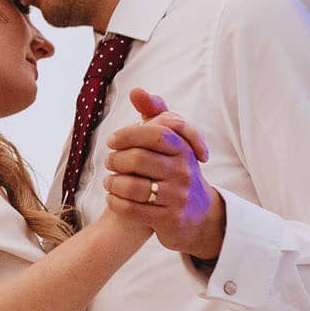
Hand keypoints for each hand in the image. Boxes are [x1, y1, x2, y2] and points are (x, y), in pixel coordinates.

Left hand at [103, 89, 225, 260]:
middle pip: (138, 159)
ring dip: (112, 183)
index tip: (113, 141)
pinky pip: (132, 210)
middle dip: (115, 160)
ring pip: (132, 186)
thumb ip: (155, 113)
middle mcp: (184, 172)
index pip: (154, 133)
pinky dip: (115, 202)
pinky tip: (112, 198)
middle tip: (109, 162)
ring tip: (108, 182)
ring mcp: (179, 197)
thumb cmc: (177, 172)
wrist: (200, 217)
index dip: (128, 135)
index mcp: (184, 150)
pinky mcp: (170, 220)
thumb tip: (136, 90)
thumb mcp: (173, 142)